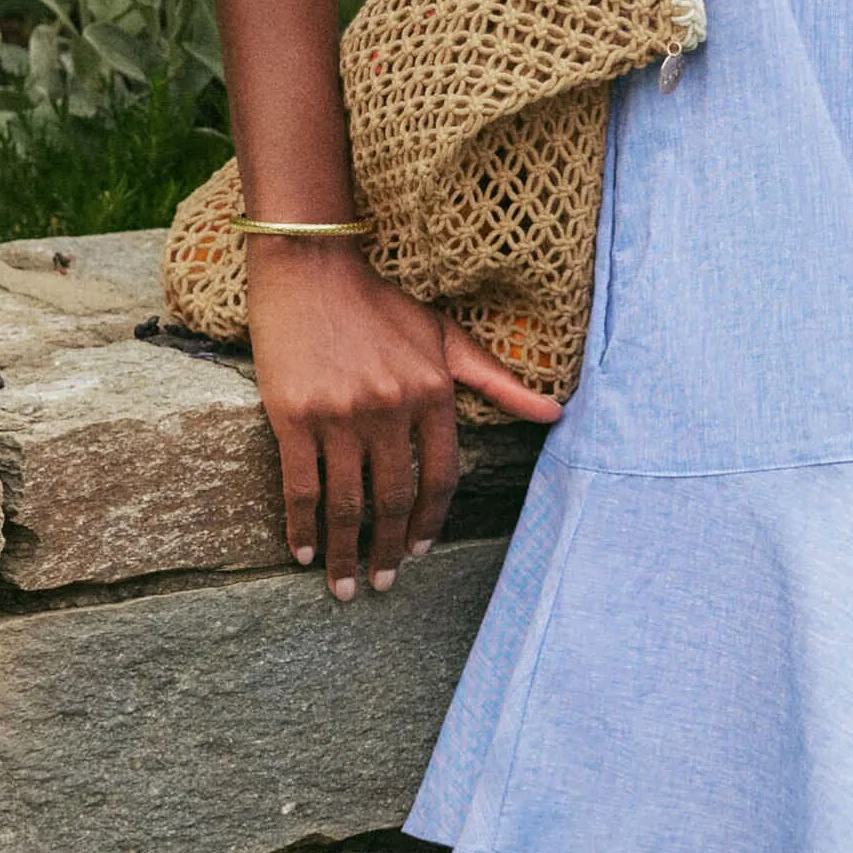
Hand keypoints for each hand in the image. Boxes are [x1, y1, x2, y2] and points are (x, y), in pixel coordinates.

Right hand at [243, 243, 560, 597]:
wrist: (310, 265)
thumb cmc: (379, 303)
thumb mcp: (446, 337)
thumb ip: (498, 381)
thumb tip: (558, 413)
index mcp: (432, 393)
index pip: (440, 477)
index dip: (431, 522)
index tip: (420, 551)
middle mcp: (391, 408)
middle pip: (393, 500)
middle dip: (389, 551)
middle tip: (382, 584)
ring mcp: (341, 415)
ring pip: (347, 503)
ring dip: (346, 552)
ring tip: (346, 586)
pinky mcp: (294, 416)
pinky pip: (301, 486)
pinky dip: (303, 527)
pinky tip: (304, 553)